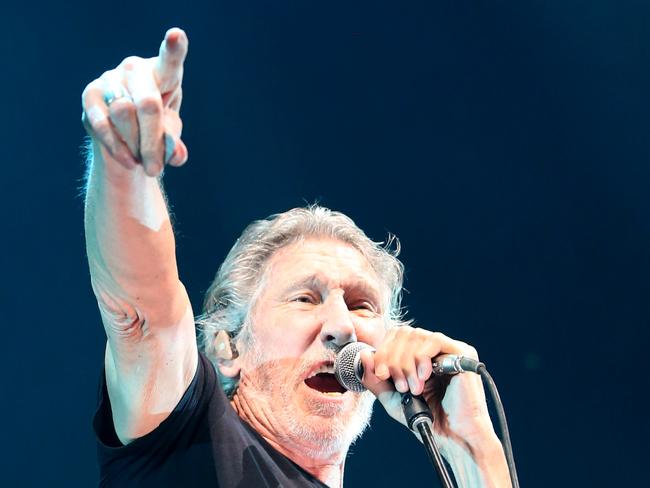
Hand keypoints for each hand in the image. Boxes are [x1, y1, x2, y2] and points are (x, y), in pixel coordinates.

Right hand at [81, 28, 188, 176]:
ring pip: (124, 115)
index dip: (173, 47)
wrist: (126, 140)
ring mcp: (110, 78)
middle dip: (153, 141)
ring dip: (136, 145)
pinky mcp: (90, 94)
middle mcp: (135, 69)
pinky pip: (102, 124)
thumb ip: (175, 145)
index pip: (170, 60)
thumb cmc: (156, 131)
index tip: (176, 35)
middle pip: (147, 104)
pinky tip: (129, 161)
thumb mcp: (170, 139)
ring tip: (144, 162)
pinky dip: (118, 147)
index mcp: (163, 73)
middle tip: (157, 170)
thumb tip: (177, 155)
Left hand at [360, 327, 498, 454]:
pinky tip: (423, 378)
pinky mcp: (462, 352)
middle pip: (403, 333)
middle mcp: (434, 348)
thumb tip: (363, 355)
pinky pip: (434, 340)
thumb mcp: (392, 398)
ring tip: (412, 388)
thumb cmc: (427, 419)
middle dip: (392, 358)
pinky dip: (421, 358)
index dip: (384, 351)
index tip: (382, 375)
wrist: (453, 437)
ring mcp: (449, 348)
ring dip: (406, 363)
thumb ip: (376, 379)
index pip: (395, 337)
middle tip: (397, 384)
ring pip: (416, 336)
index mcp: (419, 356)